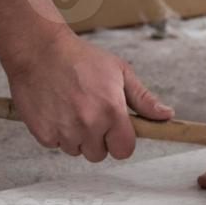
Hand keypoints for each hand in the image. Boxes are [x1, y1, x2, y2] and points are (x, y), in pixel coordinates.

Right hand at [0, 31, 172, 161]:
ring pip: (77, 150)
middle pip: (99, 154)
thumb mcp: (119, 71)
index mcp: (111, 111)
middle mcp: (89, 125)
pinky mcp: (44, 134)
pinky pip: (56, 145)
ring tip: (70, 107)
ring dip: (75, 136)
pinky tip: (55, 109)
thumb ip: (143, 99)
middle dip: (97, 139)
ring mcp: (64, 131)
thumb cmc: (80, 58)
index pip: (124, 150)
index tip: (115, 131)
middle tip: (89, 113)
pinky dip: (56, 132)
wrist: (39, 50)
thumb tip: (166, 115)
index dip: (121, 141)